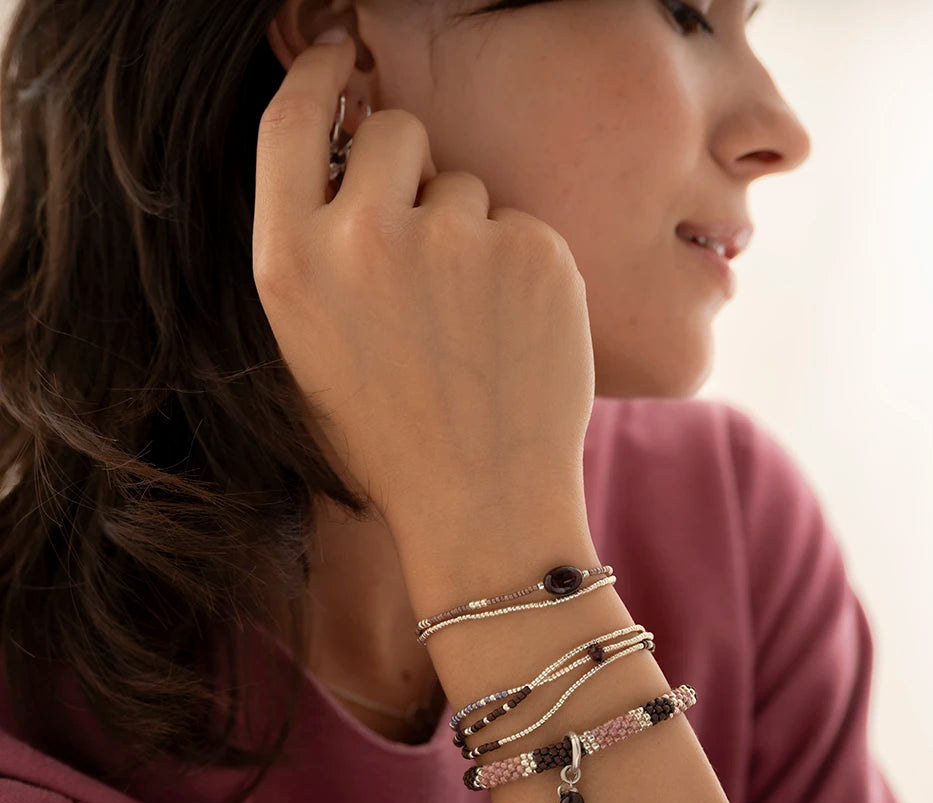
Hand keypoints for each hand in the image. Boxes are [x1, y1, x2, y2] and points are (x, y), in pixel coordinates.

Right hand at [251, 33, 595, 548]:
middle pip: (397, 132)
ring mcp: (454, 241)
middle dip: (415, 171)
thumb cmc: (391, 438)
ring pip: (468, 187)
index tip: (341, 56)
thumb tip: (352, 148)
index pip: (291, 120)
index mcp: (291, 264)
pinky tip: (513, 336)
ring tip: (471, 329)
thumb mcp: (312, 347)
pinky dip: (522, 269)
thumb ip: (316, 246)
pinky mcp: (532, 252)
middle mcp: (363, 237)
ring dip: (471, 235)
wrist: (481, 506)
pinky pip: (523, 227)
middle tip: (429, 253)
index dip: (318, 76)